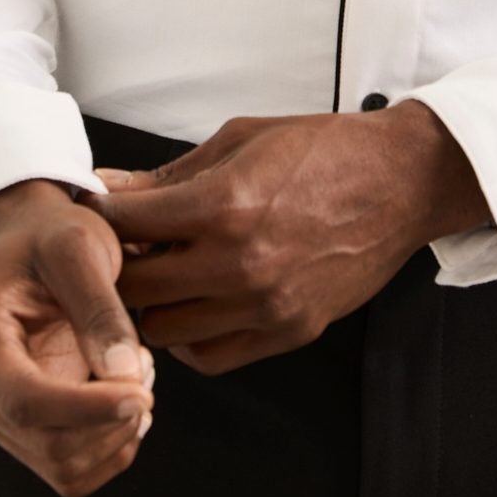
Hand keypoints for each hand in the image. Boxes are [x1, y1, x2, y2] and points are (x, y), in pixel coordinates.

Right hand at [0, 179, 155, 496]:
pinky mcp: (17, 430)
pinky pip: (71, 472)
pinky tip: (127, 402)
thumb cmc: (52, 235)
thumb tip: (125, 377)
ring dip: (117, 434)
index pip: (25, 402)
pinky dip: (110, 448)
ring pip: (63, 467)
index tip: (144, 393)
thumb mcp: (79, 248)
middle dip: (112, 419)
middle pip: (48, 444)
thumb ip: (101, 309)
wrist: (32, 241)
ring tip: (138, 374)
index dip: (89, 410)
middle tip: (147, 366)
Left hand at [91, 103, 488, 375]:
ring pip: (164, 331)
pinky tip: (193, 306)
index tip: (95, 213)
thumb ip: (170, 174)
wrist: (401, 182)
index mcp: (222, 206)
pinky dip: (190, 337)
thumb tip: (112, 189)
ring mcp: (264, 305)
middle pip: (134, 288)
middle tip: (117, 252)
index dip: (99, 218)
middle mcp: (239, 263)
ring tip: (157, 279)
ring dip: (150, 306)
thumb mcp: (239, 140)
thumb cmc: (324, 151)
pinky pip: (211, 356)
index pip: (124, 225)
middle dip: (116, 267)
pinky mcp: (288, 331)